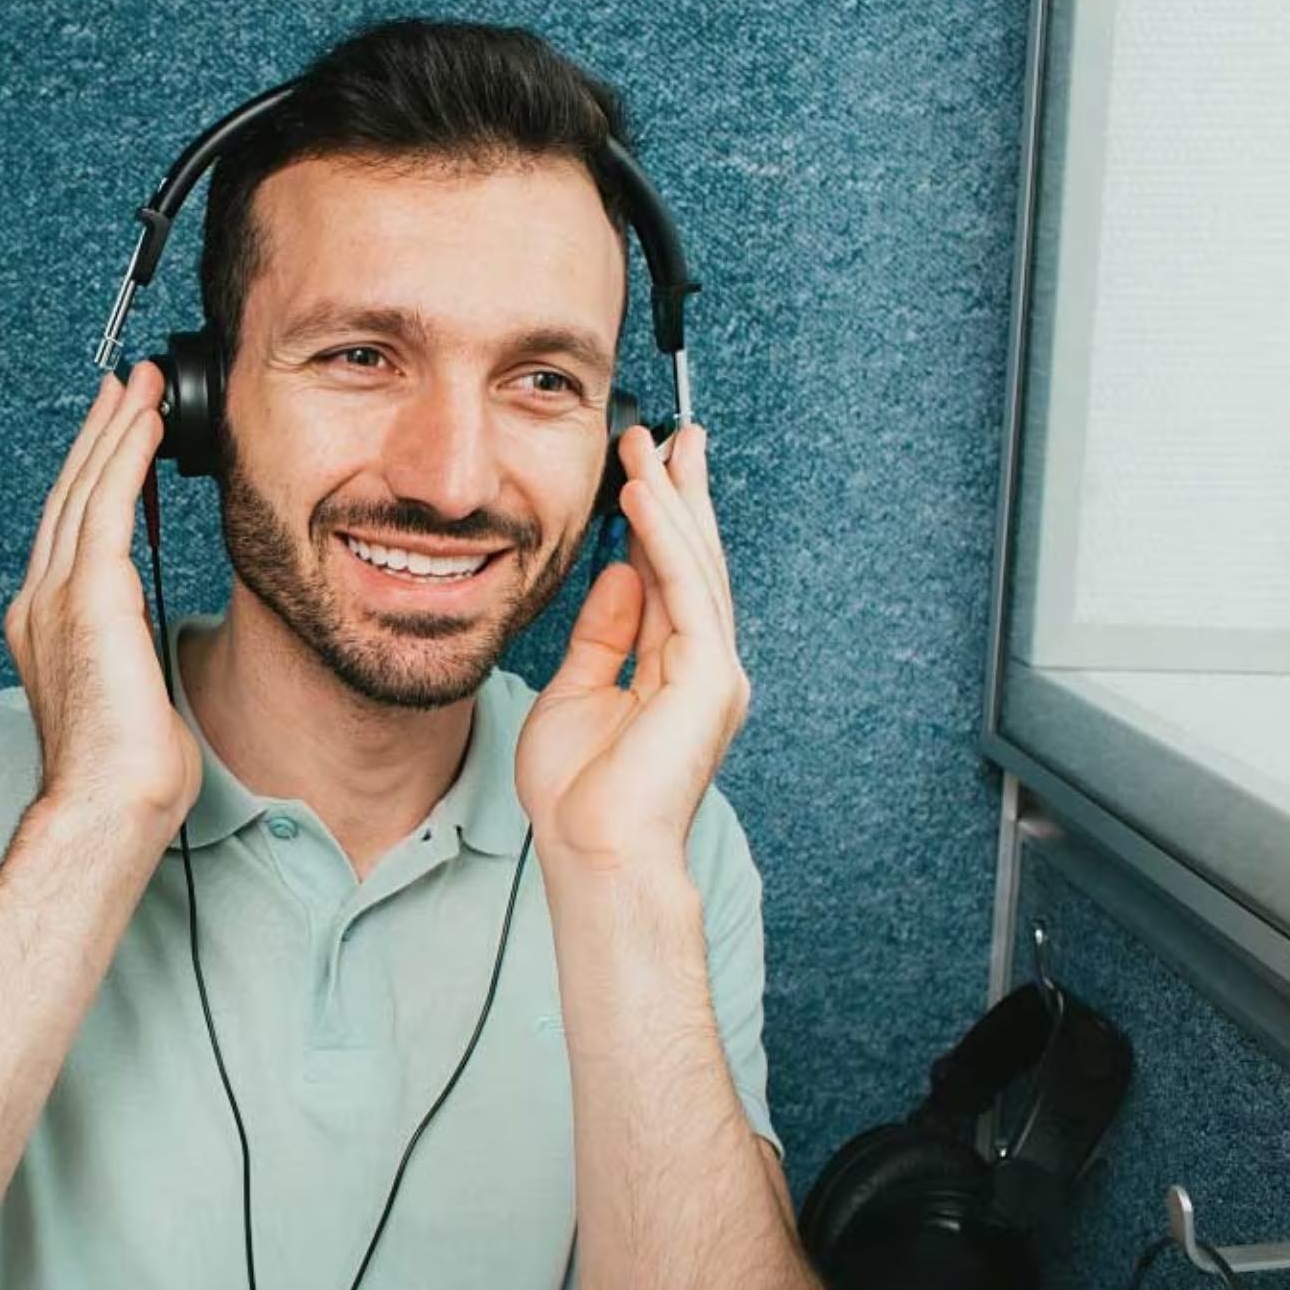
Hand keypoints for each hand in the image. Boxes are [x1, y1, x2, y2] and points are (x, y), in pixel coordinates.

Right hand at [4, 362, 201, 839]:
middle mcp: (40, 601)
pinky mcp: (89, 593)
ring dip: (115, 429)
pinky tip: (145, 420)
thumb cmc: (122, 774)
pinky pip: (108, 502)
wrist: (106, 802)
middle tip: (124, 385)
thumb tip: (144, 646)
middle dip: (99, 435)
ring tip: (140, 385)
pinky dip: (126, 454)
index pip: (69, 532)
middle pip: (69, 497)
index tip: (114, 436)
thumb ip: (127, 655)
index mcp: (44, 625)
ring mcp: (58, 595)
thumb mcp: (125, 696)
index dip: (91, 476)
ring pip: (86, 489)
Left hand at [515, 421, 749, 869]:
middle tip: (670, 436)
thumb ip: (603, 635)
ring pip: (694, 566)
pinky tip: (644, 498)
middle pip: (694, 562)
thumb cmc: (580, 796)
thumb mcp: (577, 694)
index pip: (670, 580)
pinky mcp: (705, 676)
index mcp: (675, 674)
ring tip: (652, 447)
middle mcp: (703, 668)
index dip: (659, 523)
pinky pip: (685, 590)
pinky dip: (663, 540)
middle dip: (683, 495)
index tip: (646, 472)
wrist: (597, 852)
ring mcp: (712, 672)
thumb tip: (618, 575)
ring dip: (671, 501)